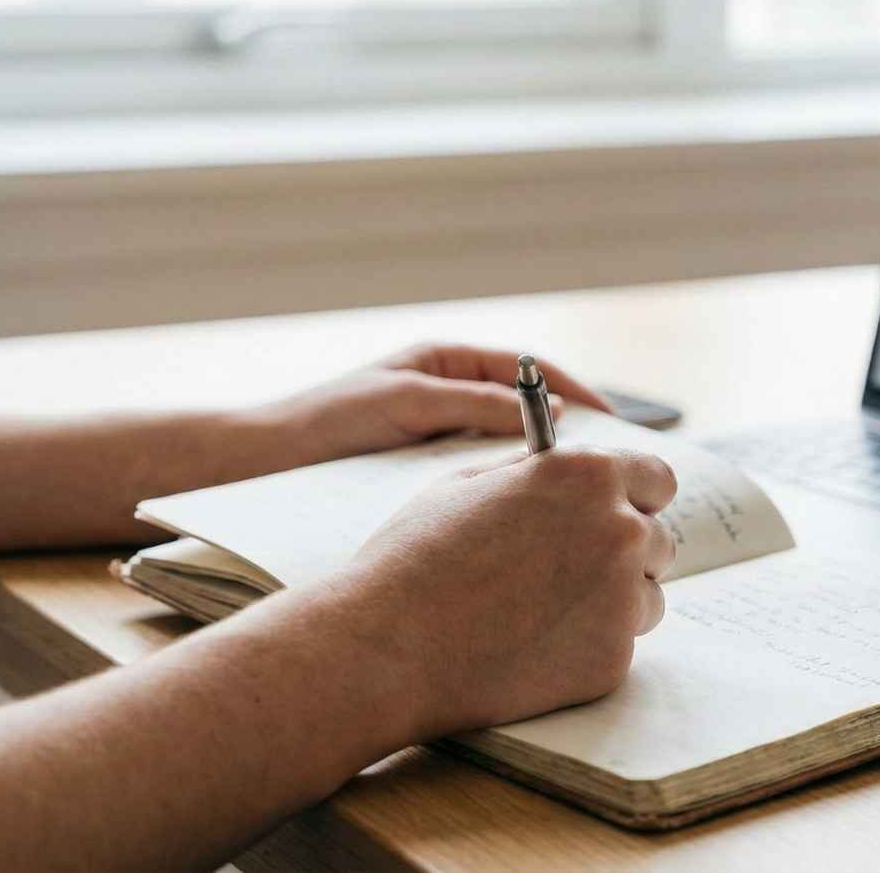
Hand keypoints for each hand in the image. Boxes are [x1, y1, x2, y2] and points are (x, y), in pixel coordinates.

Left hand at [265, 343, 612, 465]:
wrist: (265, 464)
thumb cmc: (328, 420)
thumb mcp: (411, 401)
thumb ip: (476, 404)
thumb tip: (549, 416)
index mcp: (447, 363)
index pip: (530, 373)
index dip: (576, 394)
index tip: (614, 424)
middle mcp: (448, 397)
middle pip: (525, 414)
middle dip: (566, 438)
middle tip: (608, 469)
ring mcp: (439, 438)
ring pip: (504, 452)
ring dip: (537, 473)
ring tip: (575, 498)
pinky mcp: (425, 476)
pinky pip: (479, 481)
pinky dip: (505, 494)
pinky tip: (526, 518)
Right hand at [334, 445, 677, 738]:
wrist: (387, 646)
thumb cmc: (415, 558)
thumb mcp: (467, 485)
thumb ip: (533, 473)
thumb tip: (562, 468)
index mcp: (588, 475)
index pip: (658, 478)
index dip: (636, 496)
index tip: (620, 511)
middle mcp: (619, 530)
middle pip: (658, 541)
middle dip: (624, 554)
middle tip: (570, 572)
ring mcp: (621, 598)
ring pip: (648, 598)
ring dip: (612, 604)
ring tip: (541, 613)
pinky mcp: (612, 659)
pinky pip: (618, 647)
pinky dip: (586, 649)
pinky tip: (530, 648)